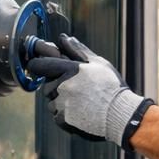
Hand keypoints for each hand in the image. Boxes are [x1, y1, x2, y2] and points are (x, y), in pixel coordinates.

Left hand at [26, 34, 150, 146]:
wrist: (121, 115)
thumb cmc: (111, 87)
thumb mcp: (98, 64)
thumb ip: (78, 50)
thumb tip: (63, 38)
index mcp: (69, 69)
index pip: (38, 65)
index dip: (38, 66)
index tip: (42, 68)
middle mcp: (62, 86)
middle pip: (47, 85)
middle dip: (57, 86)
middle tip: (77, 90)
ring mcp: (61, 104)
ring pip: (51, 101)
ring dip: (60, 101)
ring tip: (82, 102)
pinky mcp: (62, 120)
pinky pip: (57, 115)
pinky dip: (65, 114)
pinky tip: (81, 113)